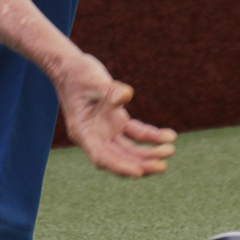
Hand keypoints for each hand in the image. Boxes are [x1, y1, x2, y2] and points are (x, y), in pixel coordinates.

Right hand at [51, 51, 177, 178]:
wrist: (70, 66)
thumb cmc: (76, 73)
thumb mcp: (92, 80)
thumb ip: (108, 90)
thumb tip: (126, 95)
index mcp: (83, 132)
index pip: (101, 156)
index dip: (119, 166)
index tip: (138, 173)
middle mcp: (94, 136)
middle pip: (118, 158)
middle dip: (141, 164)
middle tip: (163, 165)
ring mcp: (106, 130)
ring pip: (129, 150)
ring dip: (149, 153)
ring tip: (170, 150)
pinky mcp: (116, 122)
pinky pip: (136, 134)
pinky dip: (151, 136)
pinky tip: (168, 136)